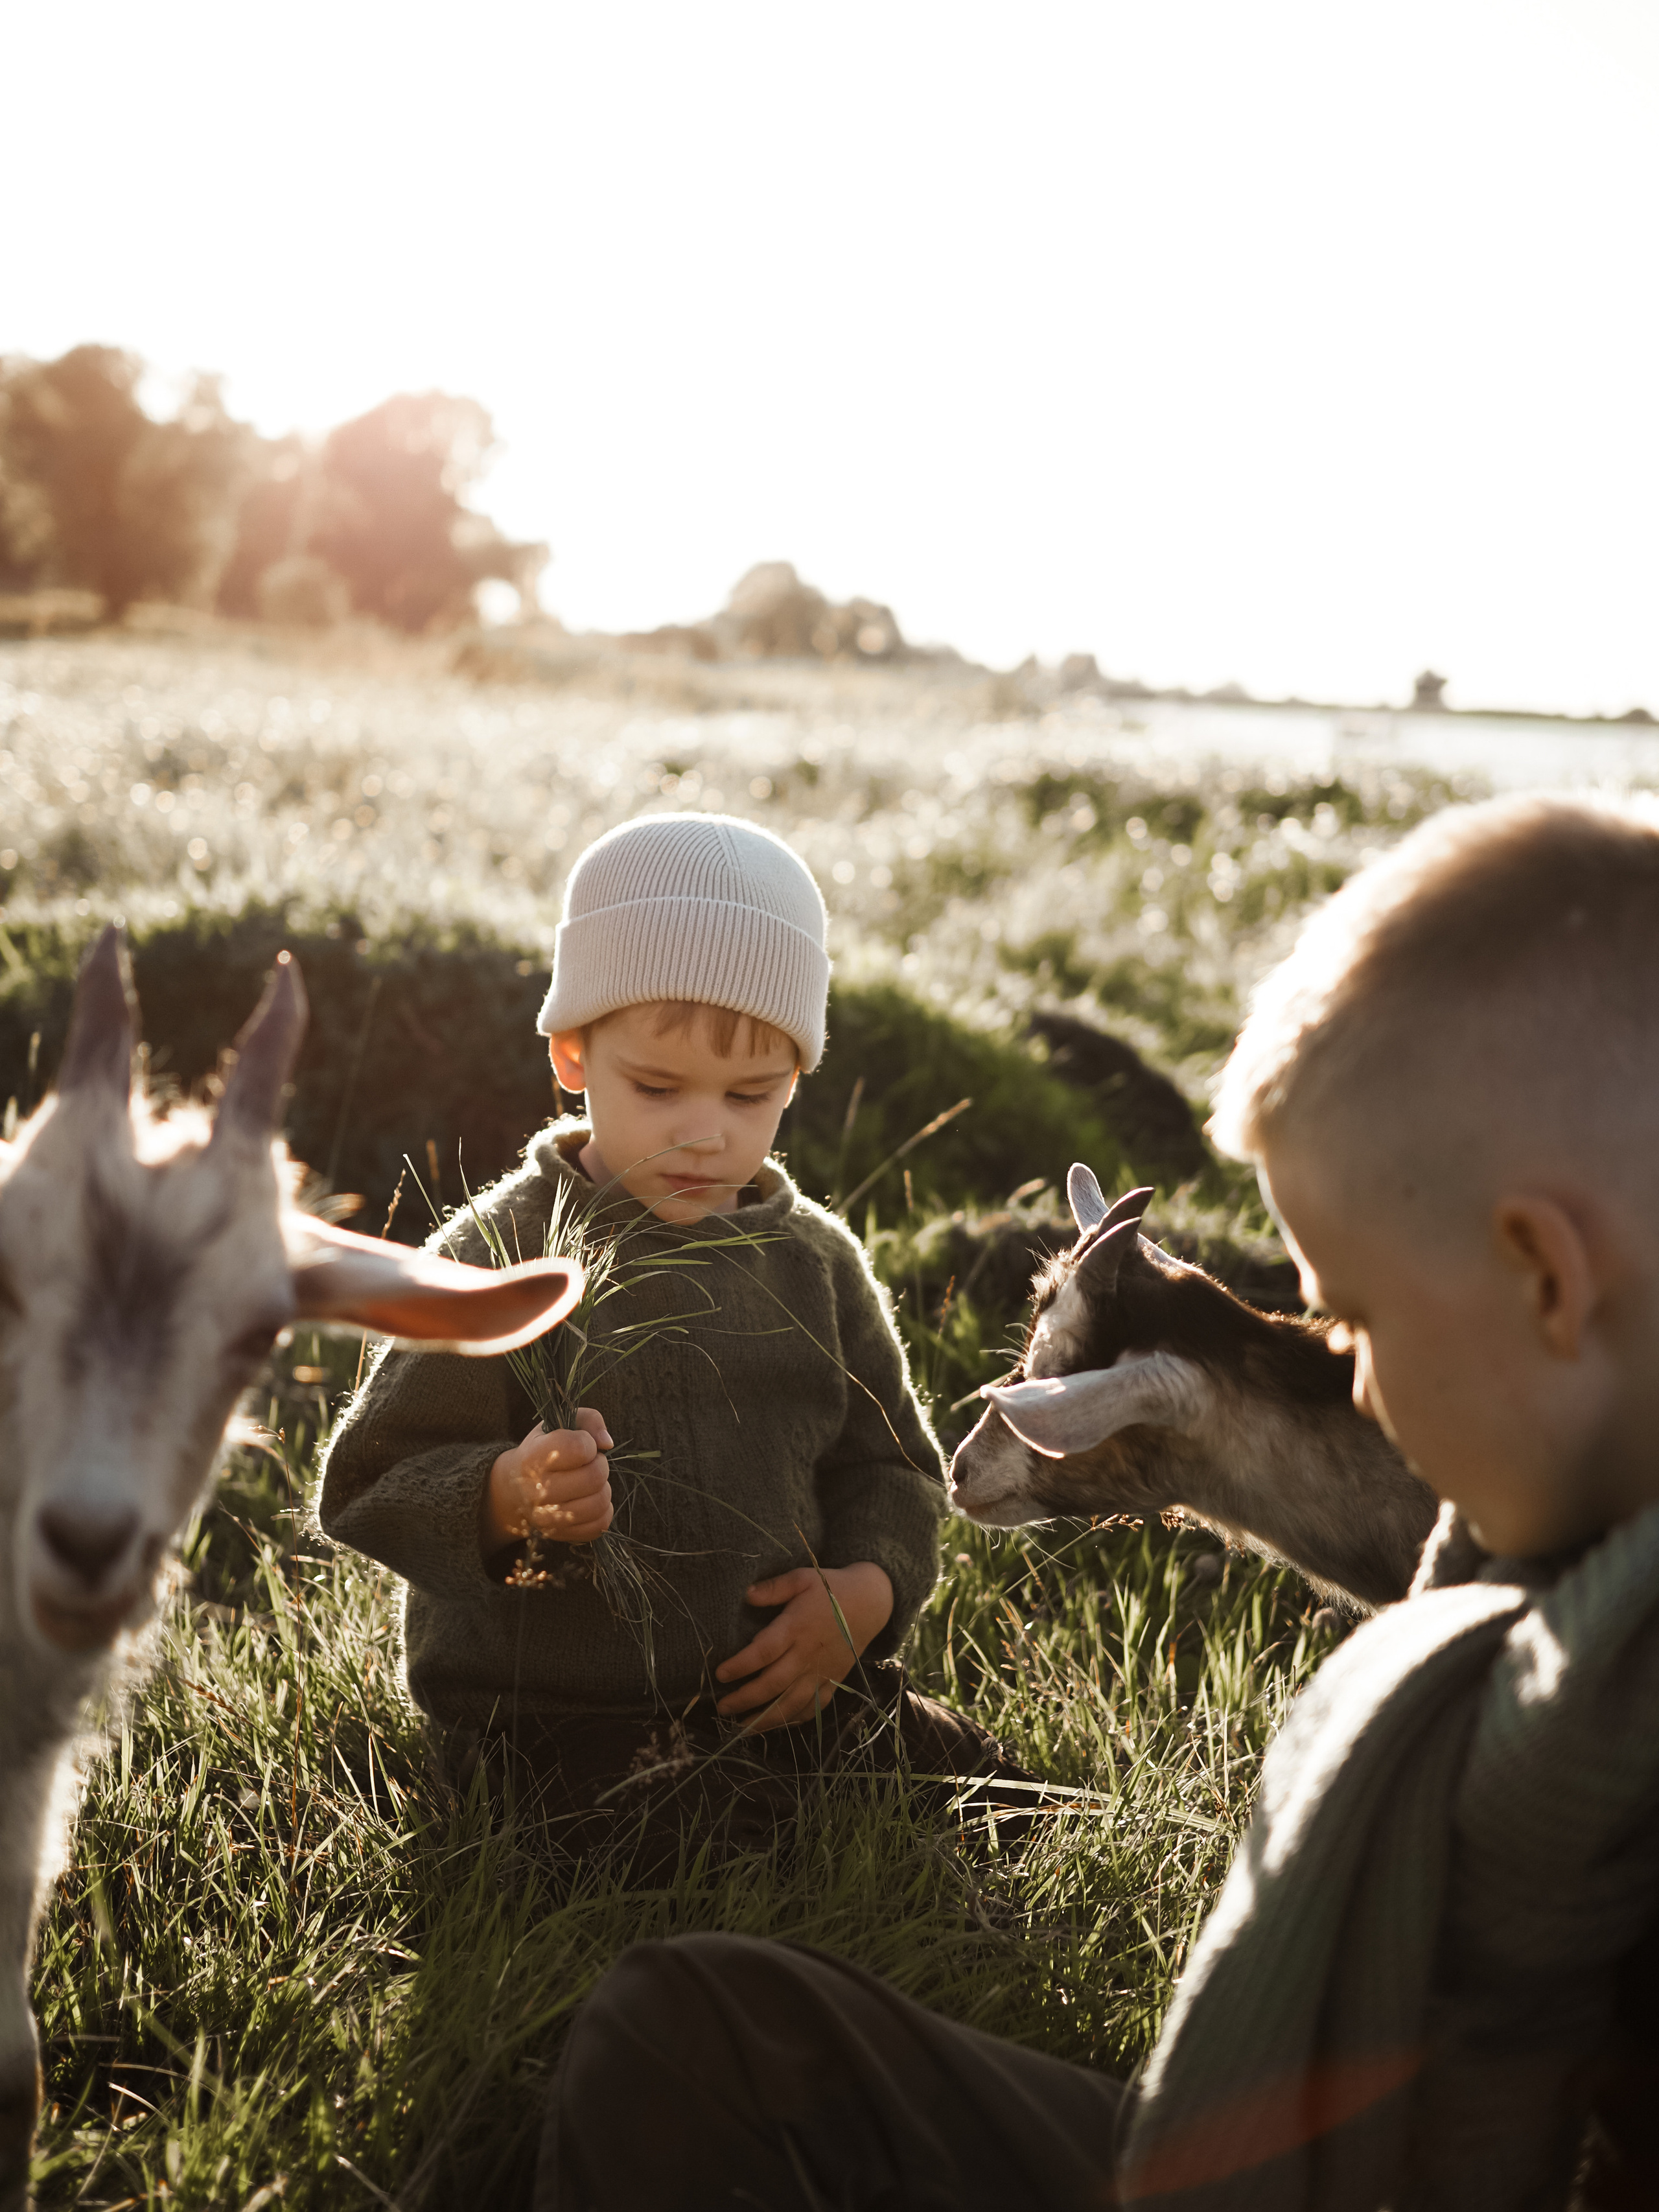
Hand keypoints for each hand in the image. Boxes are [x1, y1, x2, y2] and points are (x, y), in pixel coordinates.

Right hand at [482, 1407, 613, 1555]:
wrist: (515, 1489)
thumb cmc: (543, 1450)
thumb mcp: (558, 1424)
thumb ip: (589, 1419)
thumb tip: (607, 1443)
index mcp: (533, 1457)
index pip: (579, 1447)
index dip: (588, 1443)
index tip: (581, 1445)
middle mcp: (536, 1491)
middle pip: (594, 1477)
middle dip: (600, 1465)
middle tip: (589, 1464)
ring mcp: (547, 1518)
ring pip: (599, 1502)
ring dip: (603, 1488)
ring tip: (589, 1482)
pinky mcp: (561, 1535)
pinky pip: (600, 1524)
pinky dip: (603, 1510)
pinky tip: (589, 1499)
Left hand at [714, 1561, 893, 1730]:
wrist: (871, 1603)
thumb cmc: (832, 1588)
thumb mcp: (803, 1578)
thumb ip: (774, 1587)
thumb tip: (746, 1595)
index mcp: (797, 1628)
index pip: (764, 1652)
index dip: (741, 1666)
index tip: (720, 1675)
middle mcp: (808, 1655)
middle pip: (773, 1684)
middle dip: (745, 1700)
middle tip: (721, 1707)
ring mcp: (822, 1672)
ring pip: (792, 1703)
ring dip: (766, 1719)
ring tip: (741, 1728)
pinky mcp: (833, 1681)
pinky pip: (814, 1708)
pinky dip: (794, 1719)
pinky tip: (776, 1724)